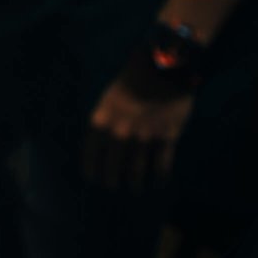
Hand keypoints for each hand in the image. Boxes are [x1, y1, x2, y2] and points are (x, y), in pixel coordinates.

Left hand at [83, 66, 196, 192]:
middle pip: (112, 168)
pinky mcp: (166, 138)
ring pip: (135, 171)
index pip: (90, 156)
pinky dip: (158, 177)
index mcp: (100, 124)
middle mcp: (118, 135)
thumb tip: (102, 146)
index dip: (91, 171)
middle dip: (111, 181)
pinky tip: (157, 182)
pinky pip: (161, 165)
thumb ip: (104, 124)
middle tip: (112, 187)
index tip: (92, 180)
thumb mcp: (107, 101)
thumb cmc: (131, 82)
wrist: (162, 69)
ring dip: (134, 183)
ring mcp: (143, 138)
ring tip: (134, 189)